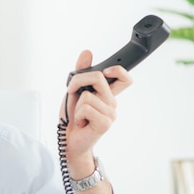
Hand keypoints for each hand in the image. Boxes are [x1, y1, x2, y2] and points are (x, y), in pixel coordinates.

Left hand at [62, 50, 132, 174]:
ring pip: (88, 95)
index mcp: (108, 95)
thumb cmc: (72, 117)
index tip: (104, 70)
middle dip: (78, 82)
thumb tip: (87, 52)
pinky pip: (86, 108)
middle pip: (99, 77)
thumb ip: (80, 72)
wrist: (68, 140)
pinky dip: (78, 114)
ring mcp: (110, 114)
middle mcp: (112, 104)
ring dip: (76, 105)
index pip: (125, 78)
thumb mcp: (73, 91)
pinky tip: (81, 123)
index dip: (118, 70)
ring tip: (79, 115)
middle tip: (72, 93)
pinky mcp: (105, 123)